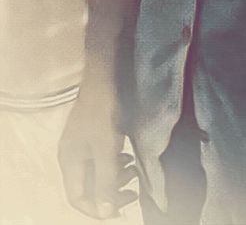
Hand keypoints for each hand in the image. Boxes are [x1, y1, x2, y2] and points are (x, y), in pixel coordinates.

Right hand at [58, 78, 137, 219]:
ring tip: (134, 172)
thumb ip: (106, 181)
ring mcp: (82, 143)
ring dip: (115, 177)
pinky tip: (130, 159)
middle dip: (110, 193)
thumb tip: (106, 211)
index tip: (118, 211)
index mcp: (69, 161)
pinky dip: (116, 163)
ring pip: (98, 172)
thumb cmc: (104, 112)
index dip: (97, 208)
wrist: (106, 78)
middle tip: (132, 193)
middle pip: (89, 186)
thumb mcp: (107, 150)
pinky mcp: (94, 134)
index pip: (78, 197)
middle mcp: (72, 154)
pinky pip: (103, 158)